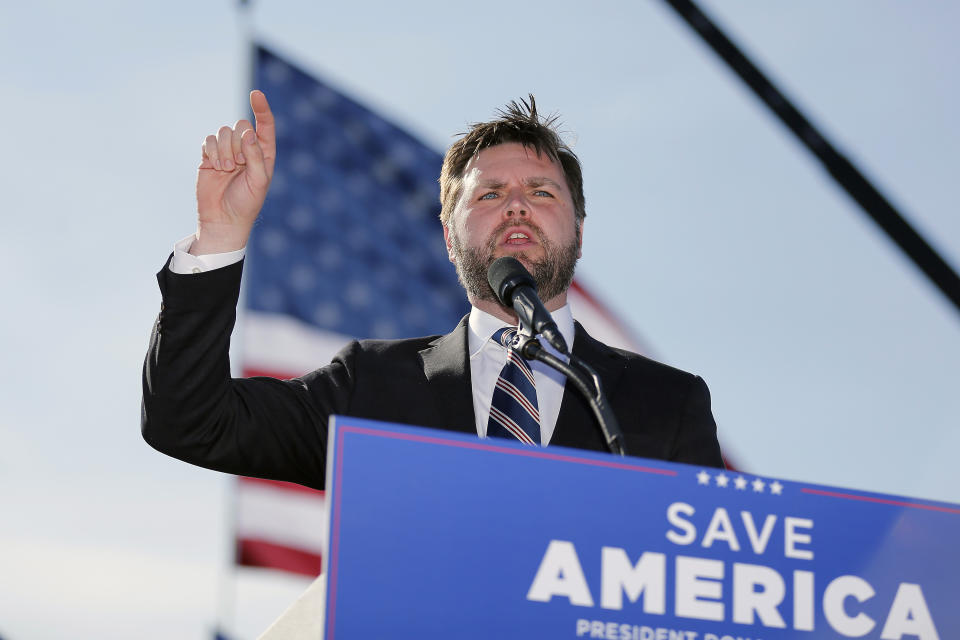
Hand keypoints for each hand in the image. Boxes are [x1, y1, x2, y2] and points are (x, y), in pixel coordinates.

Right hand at [191, 90, 276, 254]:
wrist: (223, 219)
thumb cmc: (246, 202)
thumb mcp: (258, 180)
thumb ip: (255, 155)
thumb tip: (248, 133)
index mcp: (264, 153)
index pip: (265, 125)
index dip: (262, 108)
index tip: (255, 93)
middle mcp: (246, 149)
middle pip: (241, 125)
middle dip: (238, 143)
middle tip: (238, 165)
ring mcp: (227, 151)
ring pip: (223, 131)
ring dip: (225, 150)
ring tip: (227, 169)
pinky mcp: (210, 155)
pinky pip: (209, 140)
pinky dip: (212, 151)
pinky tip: (215, 167)